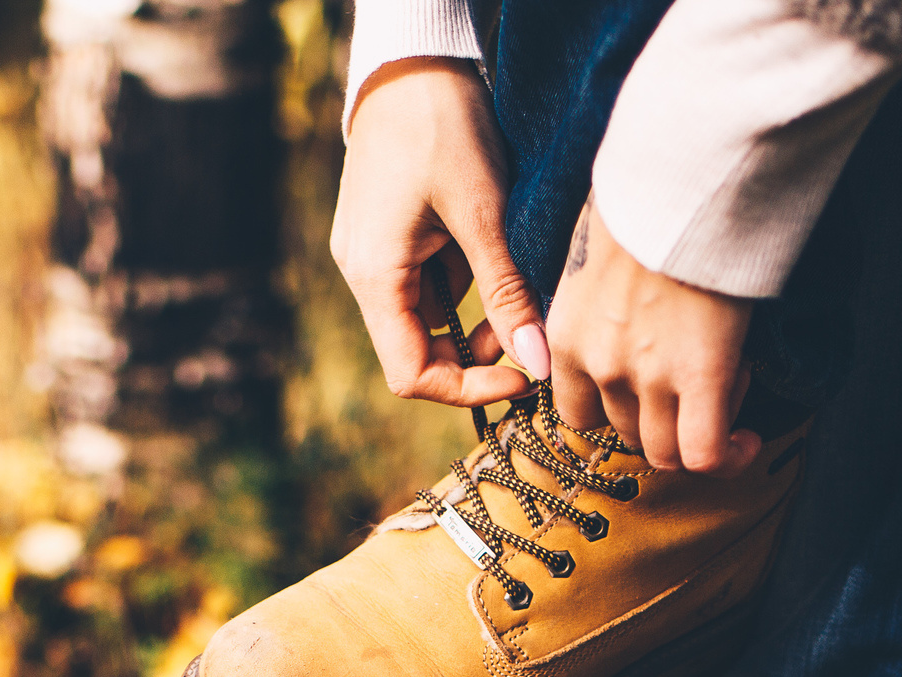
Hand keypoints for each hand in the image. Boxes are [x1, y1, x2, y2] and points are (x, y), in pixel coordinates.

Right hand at [331, 59, 550, 409]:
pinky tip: (488, 253)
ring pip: (423, 317)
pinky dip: (460, 285)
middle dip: (475, 354)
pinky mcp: (383, 237)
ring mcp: (370, 255)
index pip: (411, 374)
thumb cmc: (443, 128)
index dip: (468, 388)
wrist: (410, 63)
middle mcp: (362, 274)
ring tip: (513, 283)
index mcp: (375, 276)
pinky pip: (422, 283)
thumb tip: (539, 363)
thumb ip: (507, 294)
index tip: (521, 376)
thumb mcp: (485, 214)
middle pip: (415, 351)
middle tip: (527, 331)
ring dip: (471, 317)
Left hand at [544, 199, 761, 475]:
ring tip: (730, 392)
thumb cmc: (647, 194)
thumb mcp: (597, 248)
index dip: (619, 411)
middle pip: (626, 434)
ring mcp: (647, 376)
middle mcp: (598, 365)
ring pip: (665, 450)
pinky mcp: (700, 375)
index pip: (578, 413)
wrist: (684, 174)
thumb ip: (600, 292)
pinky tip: (748, 441)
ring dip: (699, 432)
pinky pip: (704, 451)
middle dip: (666, 418)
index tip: (652, 390)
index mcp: (565, 337)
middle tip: (704, 381)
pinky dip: (727, 457)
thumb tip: (628, 291)